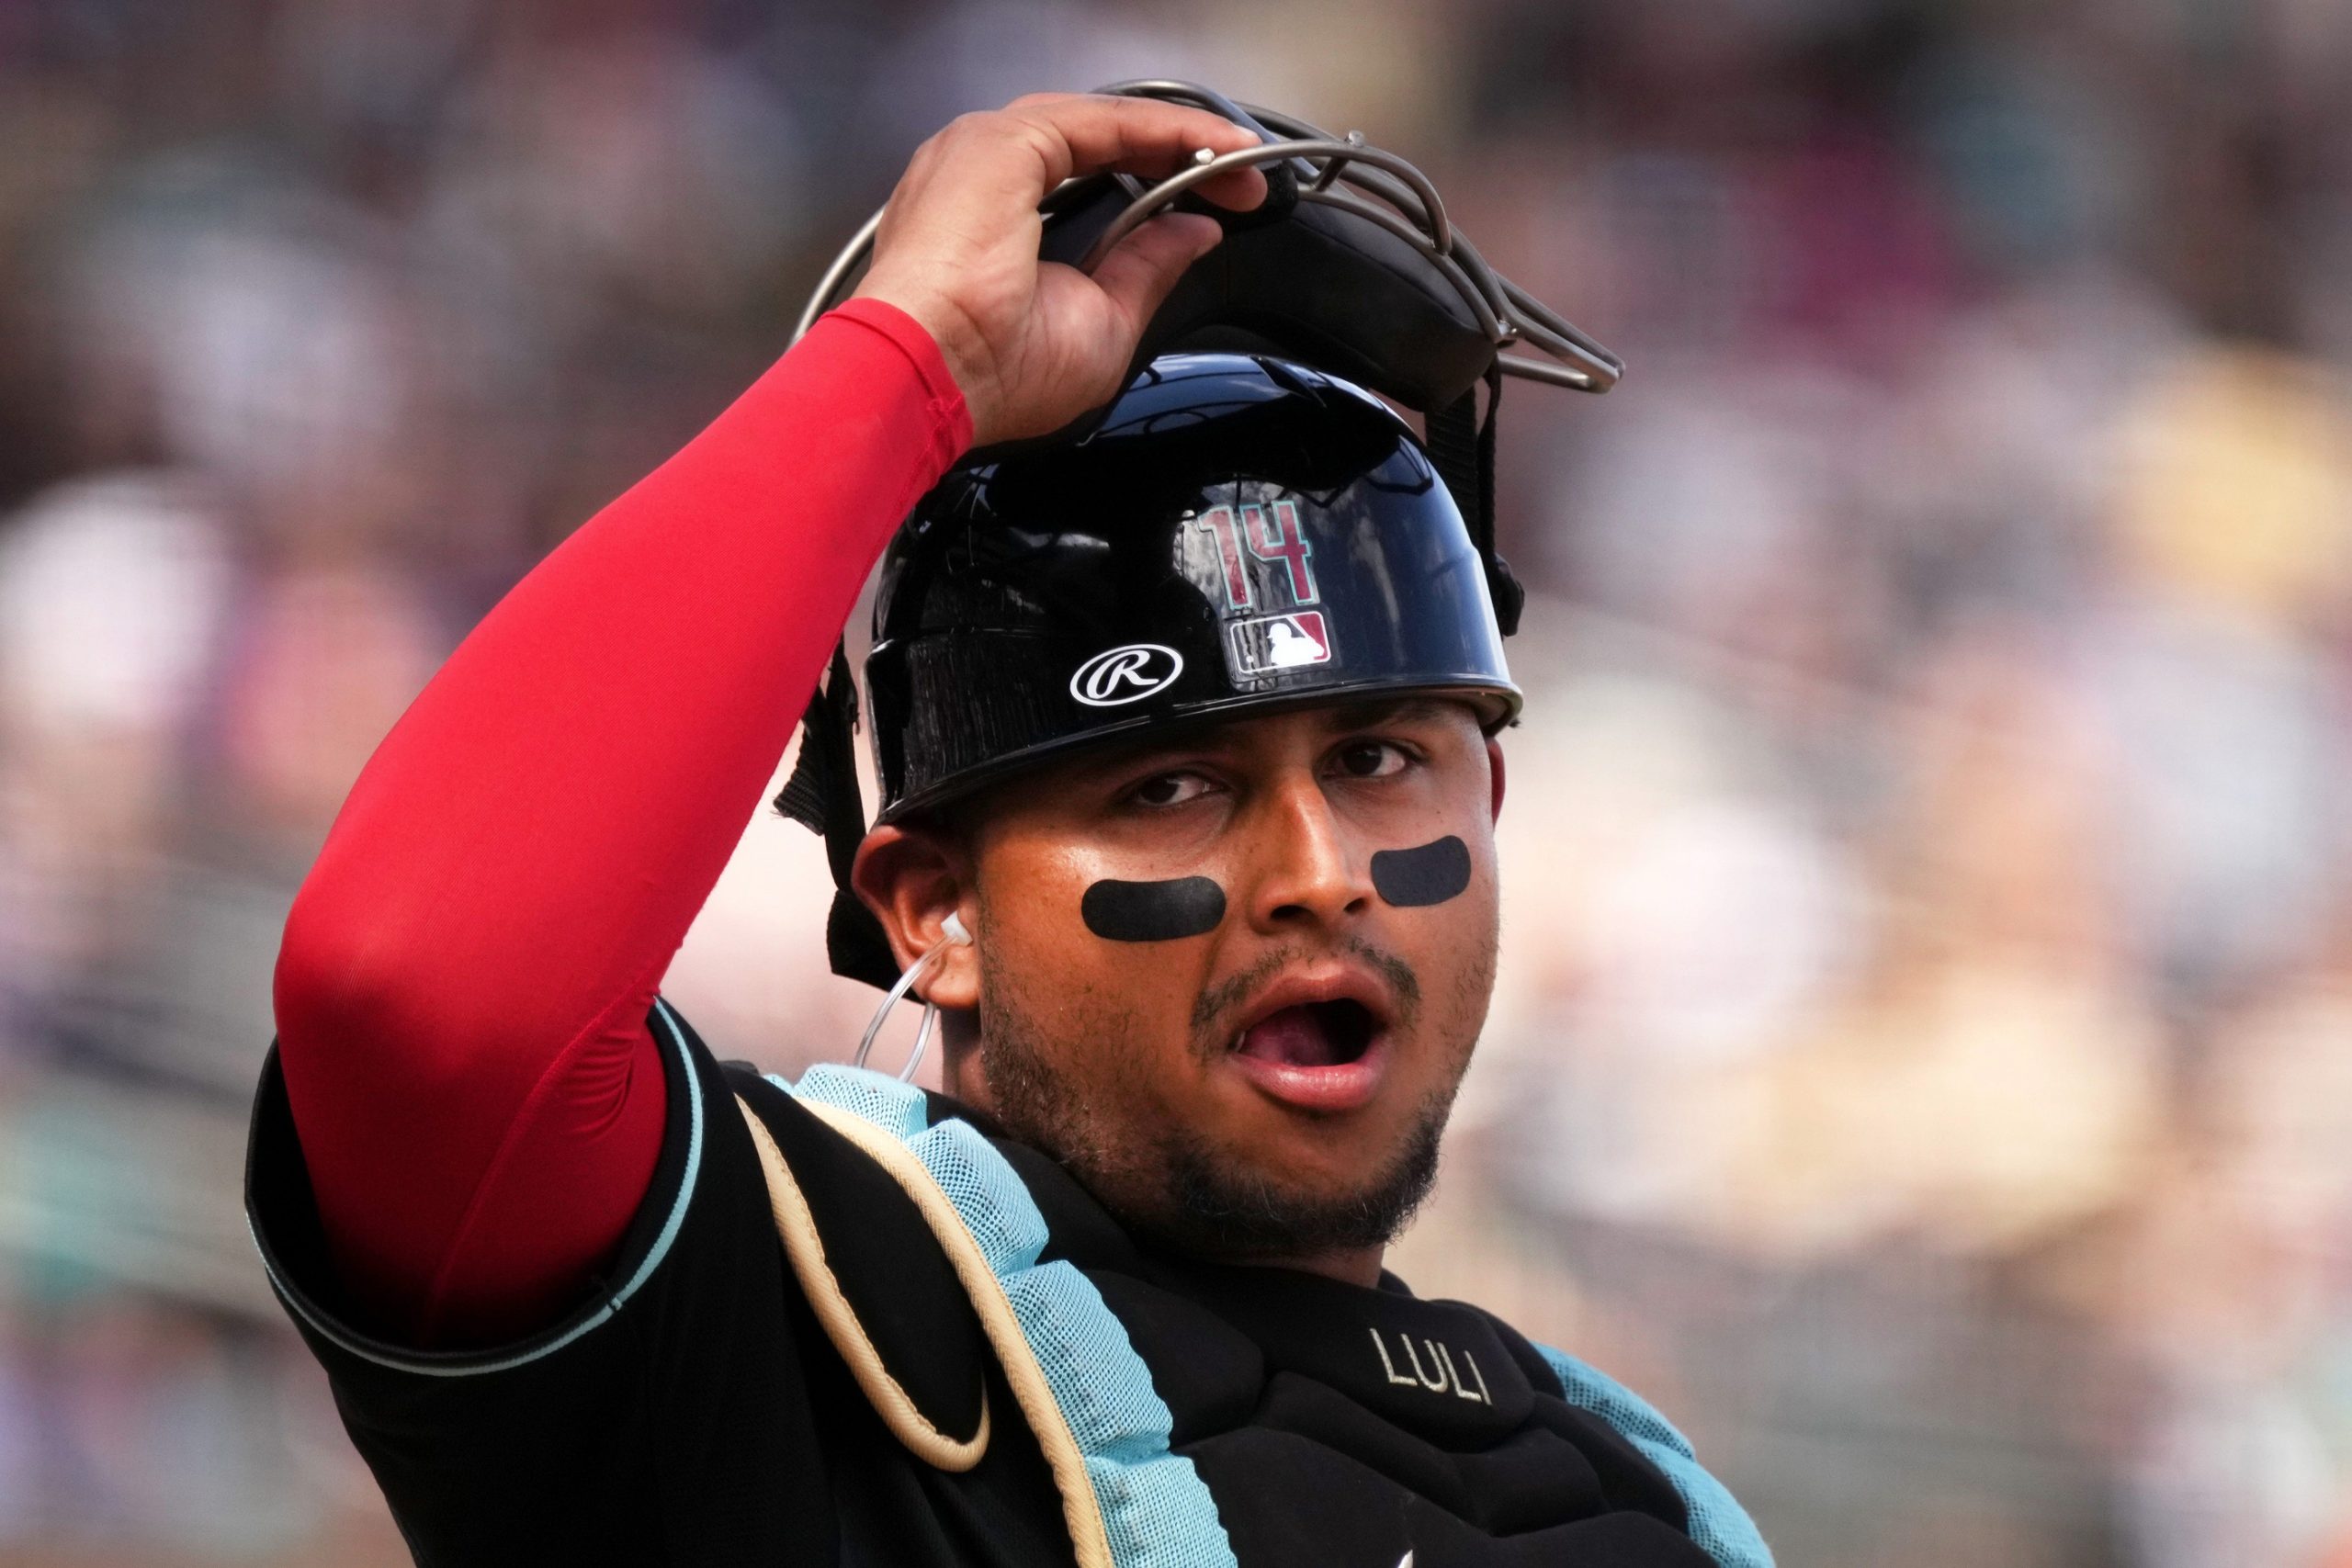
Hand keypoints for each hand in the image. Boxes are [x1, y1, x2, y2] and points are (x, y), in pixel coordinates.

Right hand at [852, 92, 1267, 447]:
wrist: (930, 376)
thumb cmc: (988, 373)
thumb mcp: (1100, 323)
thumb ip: (1145, 268)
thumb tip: (1193, 234)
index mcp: (993, 217)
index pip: (1090, 176)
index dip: (1162, 184)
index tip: (1224, 202)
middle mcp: (985, 173)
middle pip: (1100, 142)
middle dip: (1180, 156)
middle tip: (1244, 180)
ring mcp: (989, 149)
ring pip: (1104, 123)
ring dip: (1179, 137)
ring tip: (1237, 161)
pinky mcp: (1005, 140)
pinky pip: (1104, 121)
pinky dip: (1164, 131)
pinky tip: (1208, 148)